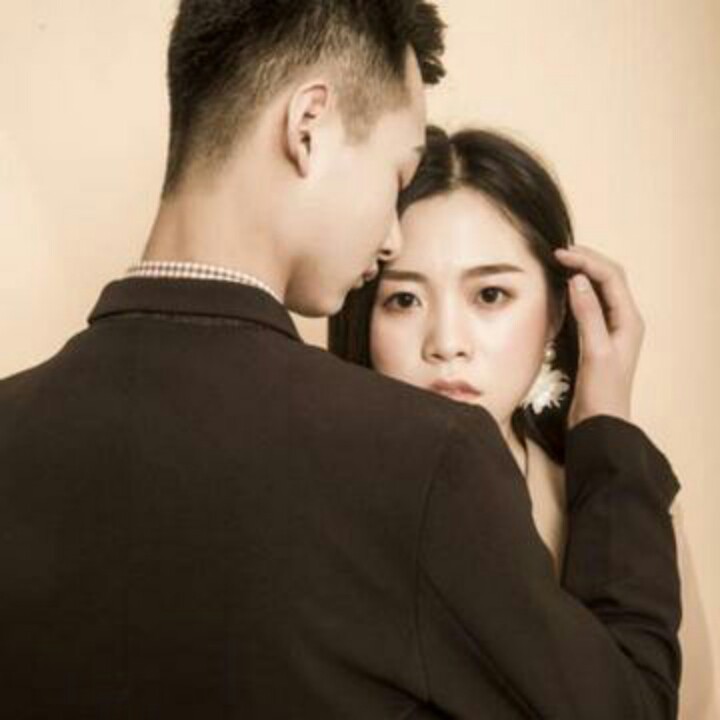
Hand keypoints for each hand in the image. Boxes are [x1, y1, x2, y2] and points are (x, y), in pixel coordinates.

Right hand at [554, 245, 644, 427]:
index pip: (610, 277)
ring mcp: (611, 328)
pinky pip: (591, 304)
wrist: (600, 422)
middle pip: (609, 278)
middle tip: (559, 253)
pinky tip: (564, 289)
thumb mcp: (595, 351)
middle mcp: (623, 320)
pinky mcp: (597, 337)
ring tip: (561, 263)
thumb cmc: (602, 392)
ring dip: (583, 272)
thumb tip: (578, 281)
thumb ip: (588, 315)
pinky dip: (578, 290)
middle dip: (586, 260)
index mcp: (629, 320)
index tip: (560, 255)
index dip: (587, 261)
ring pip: (600, 289)